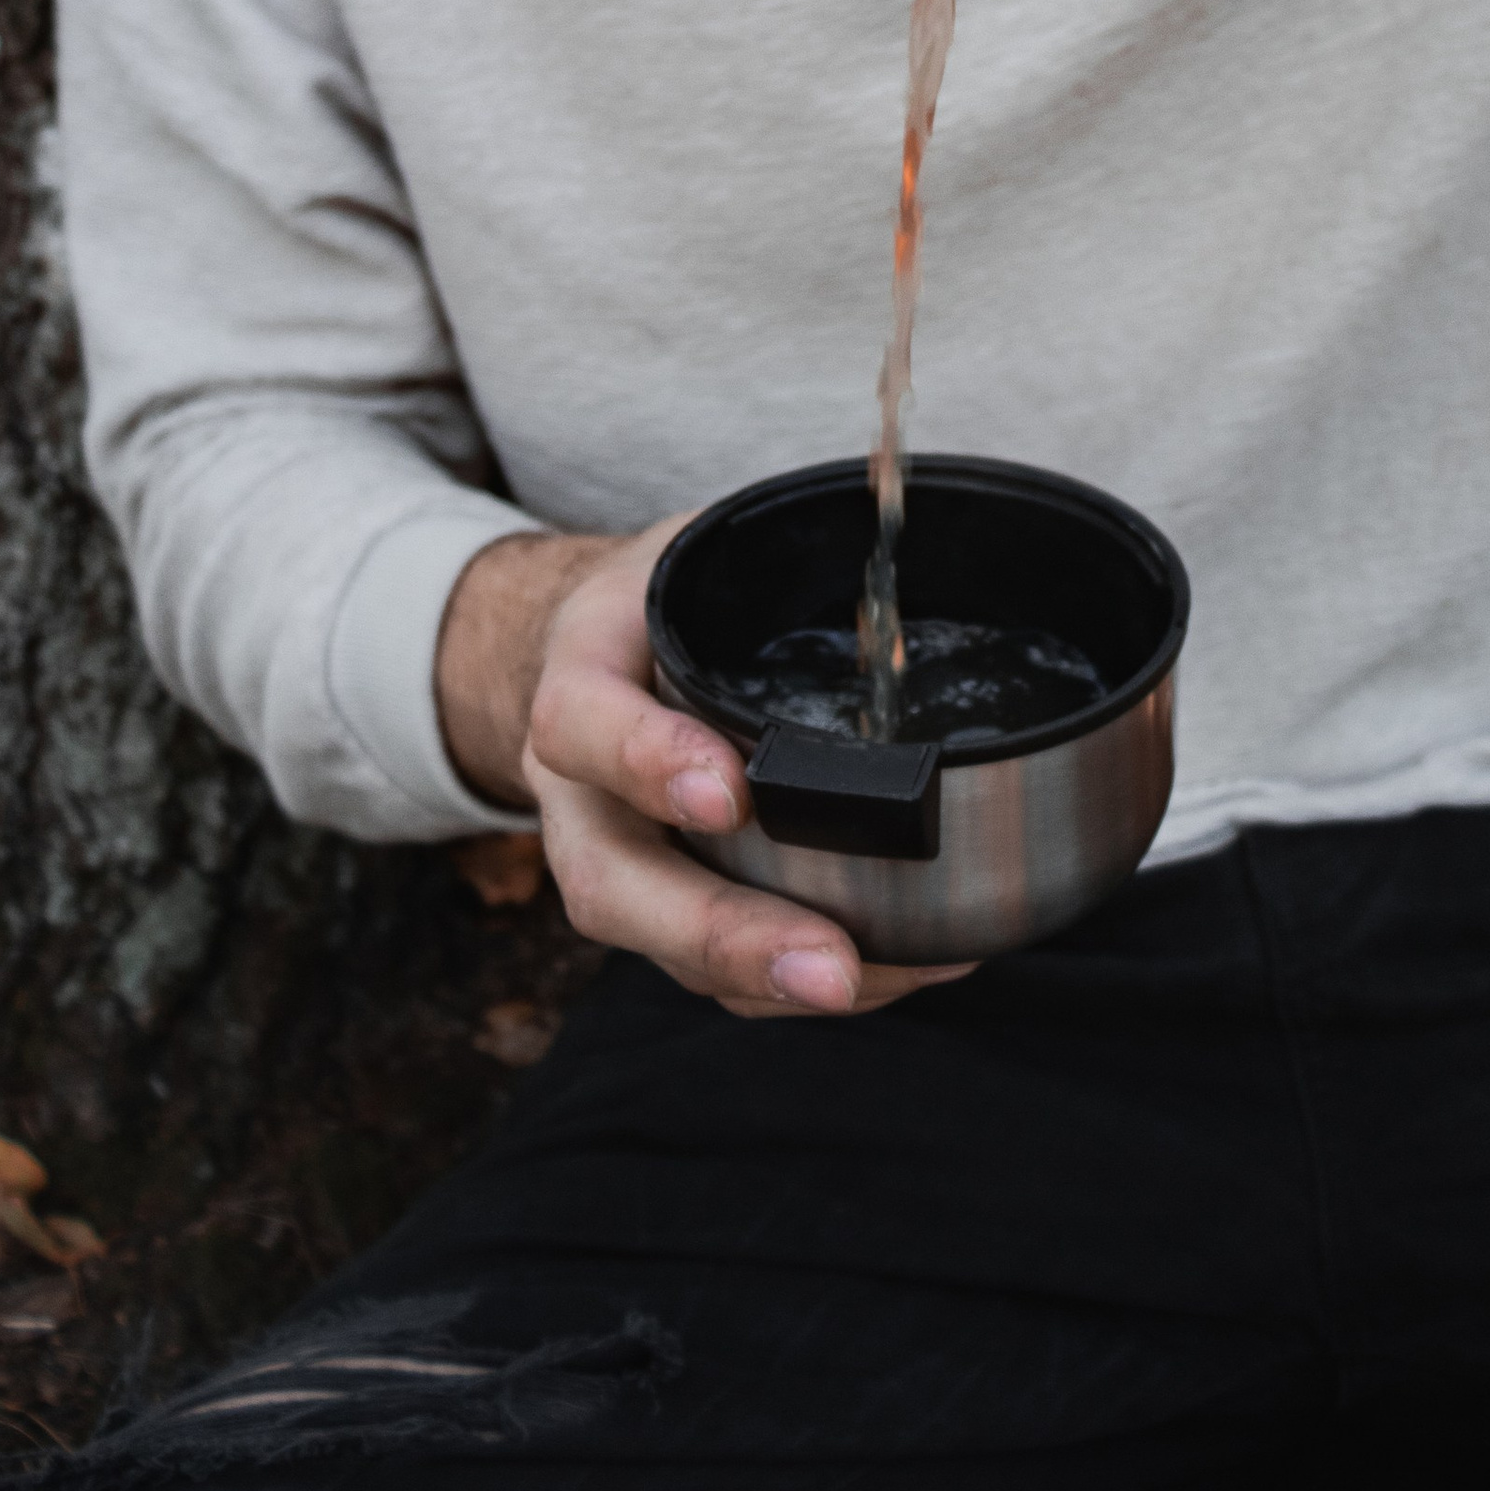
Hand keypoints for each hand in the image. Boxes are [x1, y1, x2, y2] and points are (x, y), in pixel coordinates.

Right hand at [436, 522, 968, 1020]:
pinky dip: (801, 983)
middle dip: (721, 934)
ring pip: (664, 950)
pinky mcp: (665, 909)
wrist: (596, 655)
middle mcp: (579, 794)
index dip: (647, 760)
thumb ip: (769, 543)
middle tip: (829, 965)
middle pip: (614, 887)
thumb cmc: (668, 596)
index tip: (730, 790)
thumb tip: (904, 506)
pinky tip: (910, 967)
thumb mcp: (691, 544)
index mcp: (578, 678)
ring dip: (771, 980)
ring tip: (880, 983)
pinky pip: (716, 971)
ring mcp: (617, 863)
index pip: (583, 723)